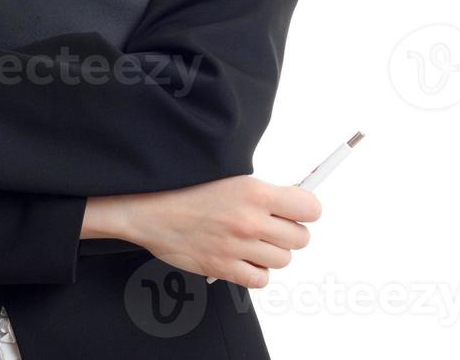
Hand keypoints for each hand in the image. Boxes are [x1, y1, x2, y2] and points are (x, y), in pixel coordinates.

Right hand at [106, 175, 319, 288]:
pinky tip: (242, 257)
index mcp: (255, 191)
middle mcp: (250, 220)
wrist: (149, 209)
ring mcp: (237, 247)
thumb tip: (296, 206)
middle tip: (272, 226)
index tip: (297, 210)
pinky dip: (256, 271)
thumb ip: (264, 193)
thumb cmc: (188, 191)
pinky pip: (261, 279)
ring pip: (283, 260)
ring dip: (272, 252)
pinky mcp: (224, 268)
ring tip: (253, 241)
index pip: (310, 208)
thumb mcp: (230, 179)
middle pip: (300, 238)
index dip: (306, 210)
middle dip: (290, 232)